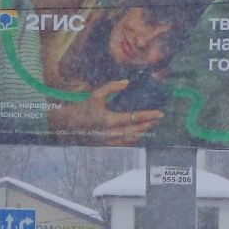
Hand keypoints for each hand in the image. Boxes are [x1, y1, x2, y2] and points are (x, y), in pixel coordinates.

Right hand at [46, 79, 164, 138]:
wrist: (69, 125)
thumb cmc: (83, 108)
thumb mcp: (96, 95)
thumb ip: (112, 87)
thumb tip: (127, 82)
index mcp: (108, 120)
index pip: (134, 118)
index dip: (149, 115)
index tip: (160, 113)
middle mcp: (110, 133)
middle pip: (136, 130)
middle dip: (149, 124)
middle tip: (158, 118)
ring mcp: (109, 141)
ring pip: (132, 139)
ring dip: (143, 132)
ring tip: (151, 125)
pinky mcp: (107, 145)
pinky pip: (125, 144)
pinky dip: (134, 138)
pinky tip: (138, 133)